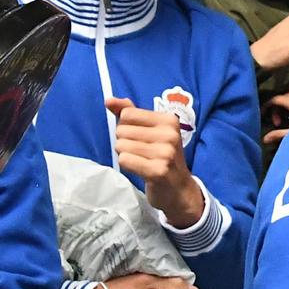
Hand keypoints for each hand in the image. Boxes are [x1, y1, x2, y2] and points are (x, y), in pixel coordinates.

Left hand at [105, 97, 203, 225]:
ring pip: (121, 146)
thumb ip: (130, 112)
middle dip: (125, 142)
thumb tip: (109, 100)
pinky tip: (140, 169)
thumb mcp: (151, 130)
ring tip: (141, 161)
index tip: (141, 138)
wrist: (179, 189)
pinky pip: (125, 160)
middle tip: (141, 153)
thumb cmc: (162, 156)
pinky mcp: (157, 171)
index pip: (127, 114)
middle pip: (122, 130)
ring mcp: (165, 153)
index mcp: (169, 120)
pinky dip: (126, 165)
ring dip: (125, 155)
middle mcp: (169, 134)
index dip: (126, 126)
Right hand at [261, 89, 288, 144]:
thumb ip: (278, 134)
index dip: (267, 107)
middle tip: (278, 122)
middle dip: (276, 109)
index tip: (263, 114)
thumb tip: (265, 139)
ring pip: (288, 95)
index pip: (274, 99)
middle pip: (281, 97)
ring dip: (284, 105)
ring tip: (286, 118)